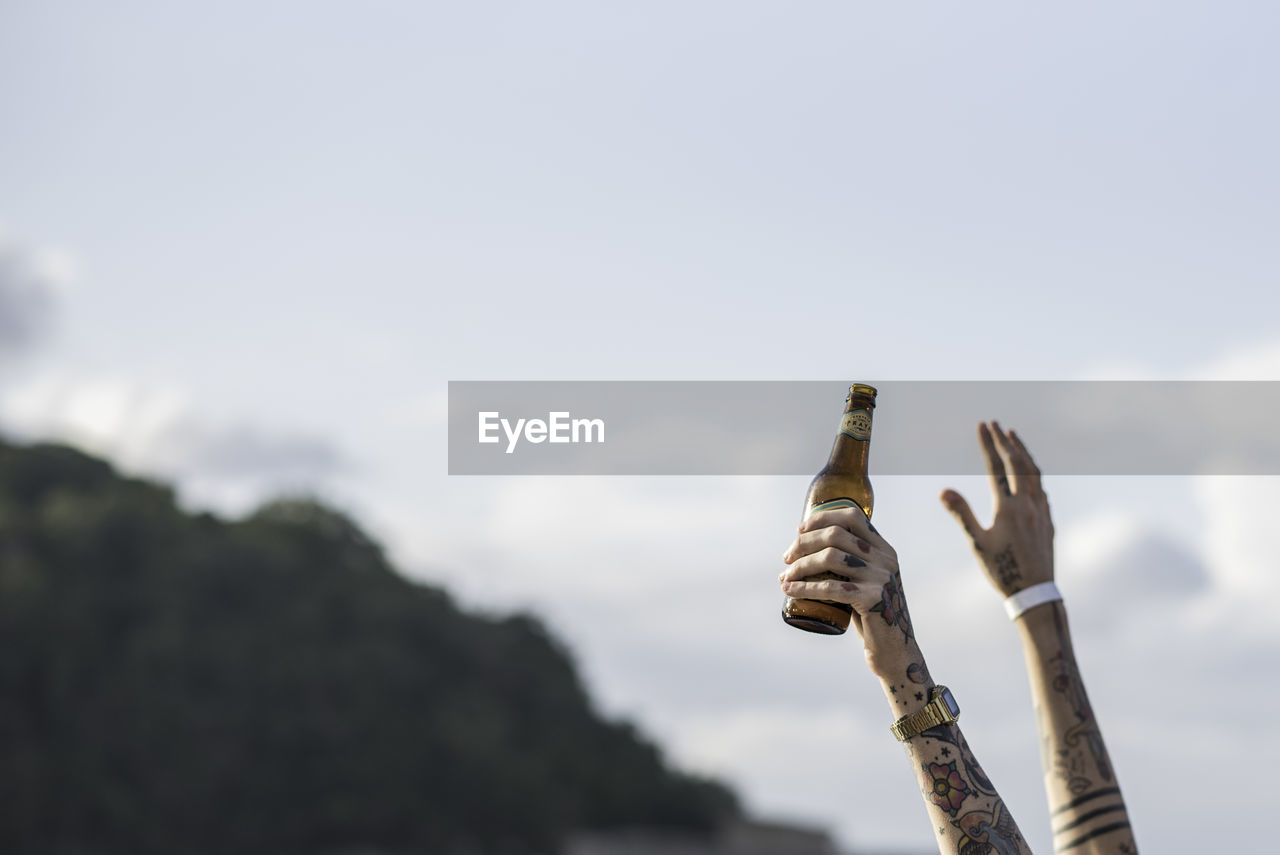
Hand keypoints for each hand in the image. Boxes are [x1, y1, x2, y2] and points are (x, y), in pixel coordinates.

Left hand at [780, 506, 916, 676]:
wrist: (893, 650)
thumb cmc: (870, 615)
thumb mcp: (866, 582)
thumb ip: (851, 564)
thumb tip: (808, 549)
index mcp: (884, 550)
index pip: (853, 517)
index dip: (823, 518)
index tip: (799, 530)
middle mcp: (885, 559)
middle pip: (836, 535)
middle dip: (804, 544)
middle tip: (786, 559)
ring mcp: (881, 578)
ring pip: (830, 558)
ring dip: (800, 566)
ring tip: (784, 578)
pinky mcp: (873, 599)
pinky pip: (831, 587)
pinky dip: (805, 587)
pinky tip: (790, 590)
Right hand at [940, 421, 1053, 596]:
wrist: (1035, 592)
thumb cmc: (1002, 570)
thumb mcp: (977, 544)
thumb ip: (962, 514)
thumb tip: (944, 490)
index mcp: (1008, 508)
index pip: (996, 468)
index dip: (988, 445)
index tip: (982, 425)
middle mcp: (1028, 505)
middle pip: (1019, 464)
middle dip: (1006, 441)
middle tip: (996, 423)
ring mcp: (1041, 512)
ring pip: (1035, 473)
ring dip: (1023, 452)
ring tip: (1014, 437)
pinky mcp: (1048, 521)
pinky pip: (1042, 488)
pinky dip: (1034, 473)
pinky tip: (1030, 473)